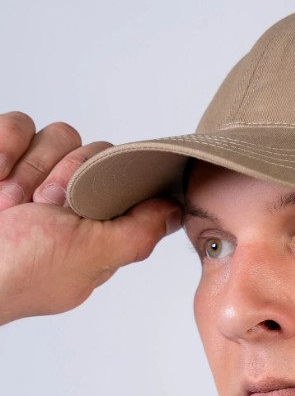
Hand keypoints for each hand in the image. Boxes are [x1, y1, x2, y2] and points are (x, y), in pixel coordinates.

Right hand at [0, 112, 181, 324]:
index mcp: (92, 228)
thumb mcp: (90, 256)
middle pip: (93, 151)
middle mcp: (63, 201)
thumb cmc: (19, 272)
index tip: (83, 202)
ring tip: (11, 204)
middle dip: (65, 177)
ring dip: (31, 167)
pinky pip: (16, 123)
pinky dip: (4, 147)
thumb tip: (176, 212)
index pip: (124, 180)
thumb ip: (138, 233)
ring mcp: (29, 177)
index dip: (111, 182)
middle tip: (43, 208)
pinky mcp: (1, 157)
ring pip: (57, 134)